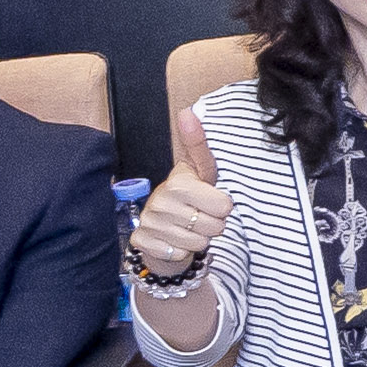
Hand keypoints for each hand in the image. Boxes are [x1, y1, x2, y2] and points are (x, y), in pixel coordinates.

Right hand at [122, 156, 234, 285]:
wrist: (161, 225)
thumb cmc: (188, 195)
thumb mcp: (199, 170)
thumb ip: (198, 144)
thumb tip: (186, 111)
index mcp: (178, 183)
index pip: (224, 206)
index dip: (223, 207)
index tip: (211, 200)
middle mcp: (160, 201)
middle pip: (214, 227)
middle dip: (212, 225)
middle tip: (200, 216)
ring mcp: (149, 223)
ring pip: (199, 244)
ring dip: (199, 240)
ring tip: (189, 228)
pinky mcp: (142, 241)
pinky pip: (180, 255)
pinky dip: (182, 252)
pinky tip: (176, 240)